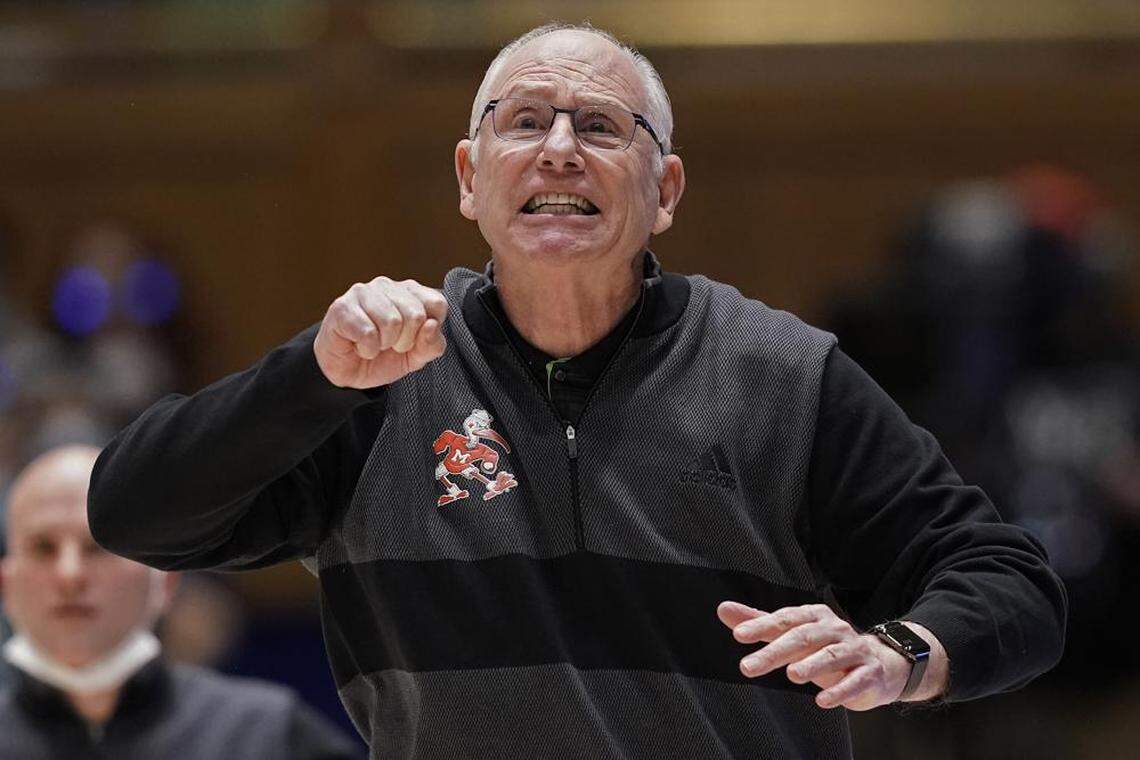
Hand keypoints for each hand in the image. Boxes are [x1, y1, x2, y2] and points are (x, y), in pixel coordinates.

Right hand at [314, 277, 447, 388]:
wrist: (347, 371)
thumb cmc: (383, 357)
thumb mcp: (417, 356)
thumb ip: (433, 344)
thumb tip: (431, 325)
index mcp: (411, 292)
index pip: (438, 303)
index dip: (428, 331)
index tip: (413, 339)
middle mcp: (388, 285)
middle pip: (416, 315)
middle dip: (405, 341)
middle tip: (390, 345)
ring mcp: (363, 292)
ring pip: (392, 322)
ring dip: (384, 345)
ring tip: (374, 344)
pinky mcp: (342, 306)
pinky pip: (368, 333)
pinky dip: (367, 349)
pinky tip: (359, 346)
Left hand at [717, 601, 911, 710]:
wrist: (878, 665)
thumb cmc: (825, 648)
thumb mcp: (792, 634)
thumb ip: (759, 623)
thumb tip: (723, 609)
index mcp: (813, 616)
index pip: (784, 619)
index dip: (761, 625)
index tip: (738, 634)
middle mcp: (834, 629)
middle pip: (803, 637)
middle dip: (775, 651)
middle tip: (748, 667)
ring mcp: (854, 650)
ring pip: (831, 655)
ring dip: (812, 665)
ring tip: (792, 675)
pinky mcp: (869, 673)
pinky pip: (856, 681)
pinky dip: (840, 690)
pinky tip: (823, 700)